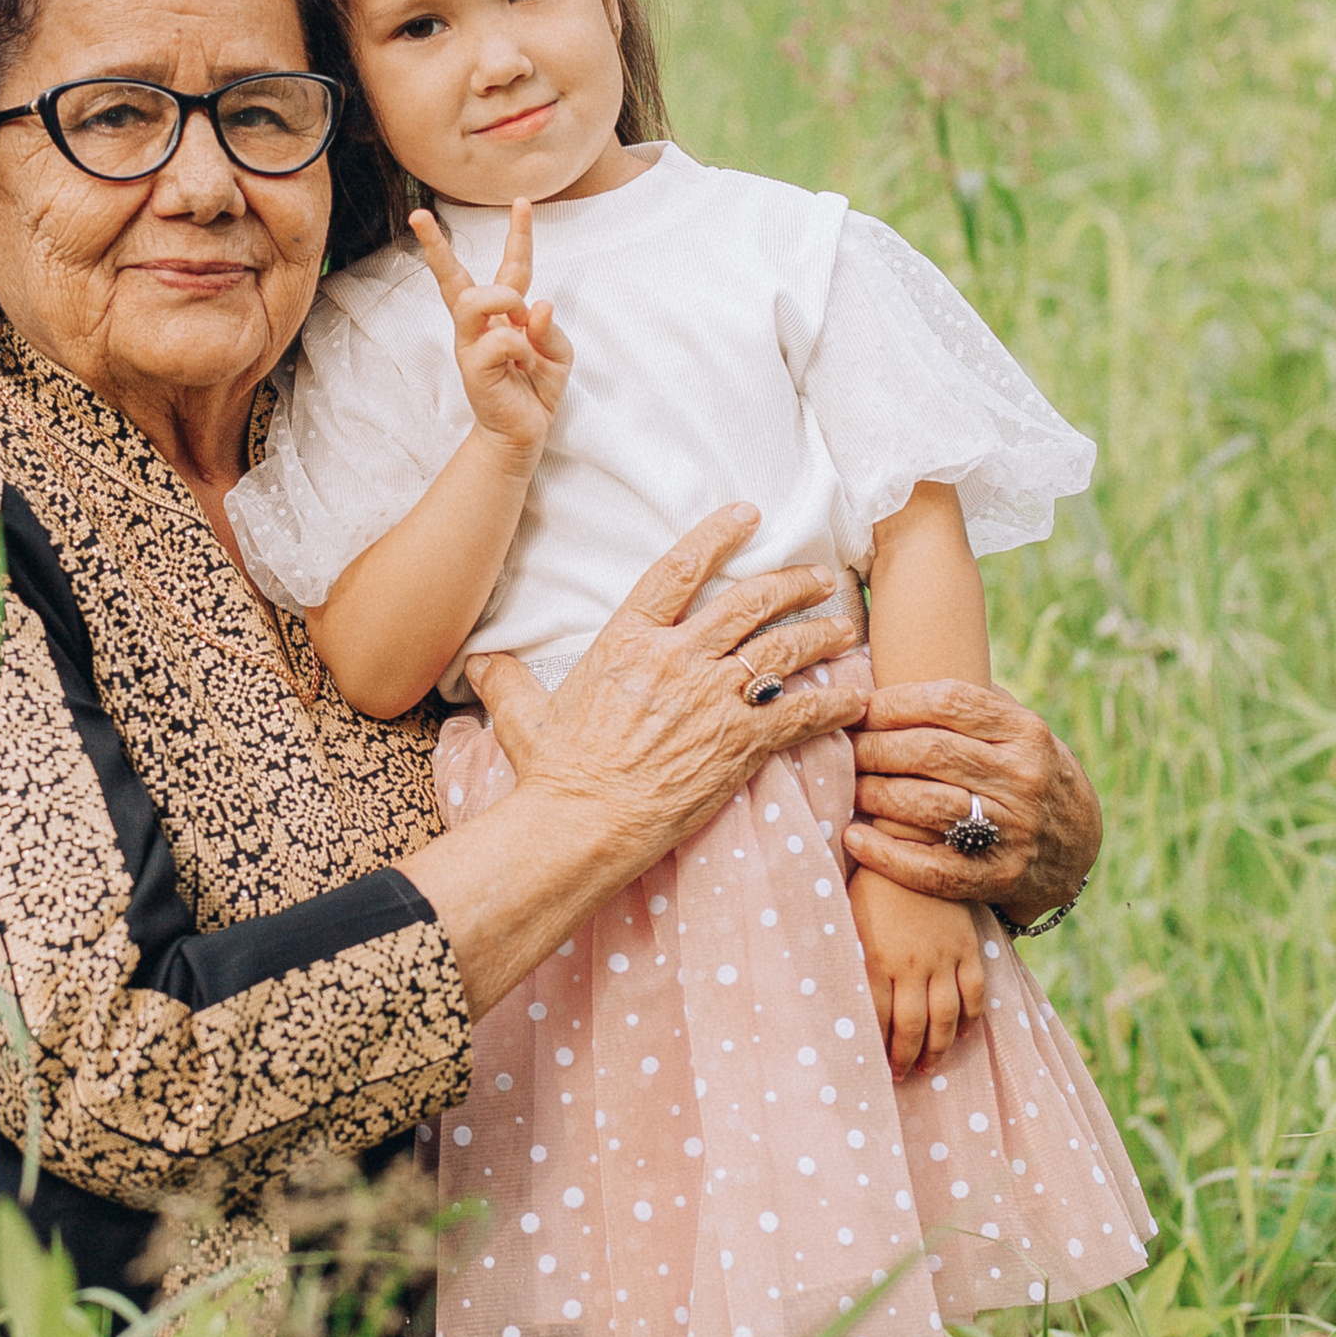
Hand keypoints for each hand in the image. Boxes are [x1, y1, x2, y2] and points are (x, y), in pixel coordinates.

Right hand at [405, 505, 866, 1015]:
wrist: (581, 823)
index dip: (718, 534)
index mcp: (628, 640)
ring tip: (845, 627)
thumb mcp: (519, 715)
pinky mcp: (740, 742)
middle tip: (819, 576)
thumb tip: (477, 662)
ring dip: (821, 634)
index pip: (680, 569)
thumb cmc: (551, 773)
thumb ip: (505, 679)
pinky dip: (835, 703)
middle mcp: (677, 658)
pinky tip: (858, 698)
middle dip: (792, 582)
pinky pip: (801, 713)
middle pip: (749, 602)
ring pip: (783, 649)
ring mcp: (713, 698)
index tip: (749, 513)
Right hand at [411, 201, 571, 463]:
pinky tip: (524, 368)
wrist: (524, 434)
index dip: (518, 234)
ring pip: (475, 298)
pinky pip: (502, 339)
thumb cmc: (537, 390)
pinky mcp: (473, 367)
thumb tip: (537, 307)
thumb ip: (550, 328)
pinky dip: (523, 349)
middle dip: (435, 246)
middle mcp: (479, 325)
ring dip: (505, 301)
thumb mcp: (558, 354)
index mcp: (502, 315)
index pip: (508, 267)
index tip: (522, 200)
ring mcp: (471, 345)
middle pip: (454, 278)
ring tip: (519, 320)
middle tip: (417, 217)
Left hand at [844, 679, 1101, 923]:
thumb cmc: (1027, 773)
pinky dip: (886, 854)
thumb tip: (893, 669)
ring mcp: (1013, 830)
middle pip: (929, 752)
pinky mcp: (998, 876)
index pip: (948, 702)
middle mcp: (1023, 777)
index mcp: (1026, 731)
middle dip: (874, 748)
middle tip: (847, 749)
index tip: (859, 707)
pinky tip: (855, 838)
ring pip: (925, 805)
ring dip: (874, 794)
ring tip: (851, 788)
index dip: (893, 703)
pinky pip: (931, 868)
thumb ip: (972, 706)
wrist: (1077, 846)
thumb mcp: (1020, 731)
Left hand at [848, 868, 985, 1077]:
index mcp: (874, 958)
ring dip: (936, 1049)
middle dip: (904, 1057)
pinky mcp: (966, 946)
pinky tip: (961, 1034)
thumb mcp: (845, 918)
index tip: (869, 1066)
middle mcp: (910, 964)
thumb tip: (833, 994)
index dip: (874, 1046)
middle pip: (911, 1027)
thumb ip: (847, 958)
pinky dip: (970, 1018)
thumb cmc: (867, 880)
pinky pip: (974, 991)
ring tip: (927, 1067)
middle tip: (899, 1076)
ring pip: (945, 1017)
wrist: (910, 840)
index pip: (874, 1017)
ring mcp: (943, 956)